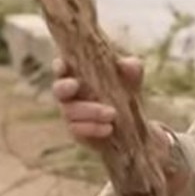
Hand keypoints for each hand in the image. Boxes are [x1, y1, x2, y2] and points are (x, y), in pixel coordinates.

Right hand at [50, 57, 188, 195]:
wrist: (135, 121)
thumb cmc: (127, 89)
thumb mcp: (132, 77)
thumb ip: (130, 67)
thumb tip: (126, 64)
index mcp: (78, 74)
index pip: (62, 67)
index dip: (59, 66)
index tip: (62, 66)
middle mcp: (70, 93)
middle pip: (59, 90)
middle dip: (64, 87)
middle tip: (75, 85)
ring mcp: (71, 113)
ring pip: (70, 111)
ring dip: (89, 111)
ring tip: (113, 113)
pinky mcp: (77, 131)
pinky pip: (78, 130)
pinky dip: (92, 128)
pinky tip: (109, 128)